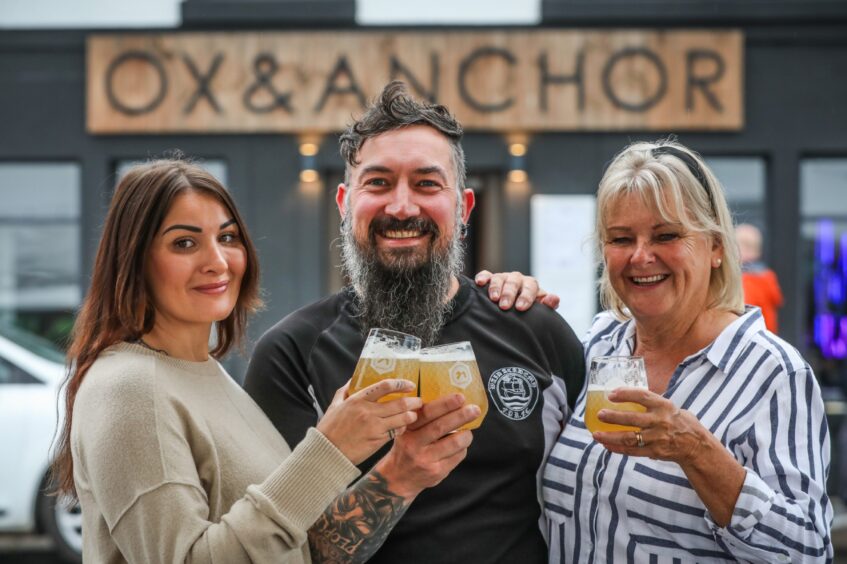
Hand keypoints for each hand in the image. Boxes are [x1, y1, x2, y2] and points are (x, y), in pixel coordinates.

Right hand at [317, 379, 422, 465]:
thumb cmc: (329, 429)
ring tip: (414, 414)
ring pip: (402, 418)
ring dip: (411, 415)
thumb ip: (345, 390)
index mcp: (358, 399)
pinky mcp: (377, 440)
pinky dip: (402, 427)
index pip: (385, 386)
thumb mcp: (335, 405)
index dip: (401, 384)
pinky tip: (403, 426)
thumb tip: (353, 379)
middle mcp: (368, 412)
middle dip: (413, 401)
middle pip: (399, 403)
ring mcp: (374, 427)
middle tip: (418, 401)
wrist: (327, 452)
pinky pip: (396, 431)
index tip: (410, 384)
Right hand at [374, 394, 479, 498]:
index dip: (444, 404)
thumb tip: (451, 401)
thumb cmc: (406, 448)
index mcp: (407, 430)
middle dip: (460, 416)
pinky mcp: (437, 472)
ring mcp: (426, 459)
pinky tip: (460, 446)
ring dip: (466, 434)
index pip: (426, 413)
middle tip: (474, 409)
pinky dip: (463, 448)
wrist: (397, 479)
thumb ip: (422, 418)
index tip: (460, 397)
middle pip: (441, 427)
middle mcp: (414, 444)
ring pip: (454, 443)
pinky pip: (457, 456)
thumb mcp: (406, 431)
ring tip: (469, 430)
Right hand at [474, 270, 559, 310]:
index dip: (526, 296)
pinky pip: (486, 275)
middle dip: (509, 293)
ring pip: (500, 277)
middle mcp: (518, 280)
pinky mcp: (490, 279)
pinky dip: (483, 277)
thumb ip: (547, 306)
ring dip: (496, 287)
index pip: (531, 287)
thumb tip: (554, 299)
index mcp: (531, 286)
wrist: (516, 310)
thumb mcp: (539, 311)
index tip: (521, 307)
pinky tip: (480, 283)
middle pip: (514, 281)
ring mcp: (504, 278)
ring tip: (493, 298)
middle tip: (505, 306)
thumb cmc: (528, 312)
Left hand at [591, 387, 711, 466]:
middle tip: (600, 414)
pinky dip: (618, 449)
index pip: (643, 396)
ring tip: (596, 434)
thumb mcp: (671, 407)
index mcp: (665, 406)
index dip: (626, 394)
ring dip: (611, 436)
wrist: (697, 446)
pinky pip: (633, 451)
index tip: (611, 394)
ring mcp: (658, 438)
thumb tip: (627, 394)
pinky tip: (606, 445)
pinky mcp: (655, 452)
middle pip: (633, 419)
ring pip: (630, 438)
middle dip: (614, 417)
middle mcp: (661, 421)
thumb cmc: (679, 422)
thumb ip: (652, 403)